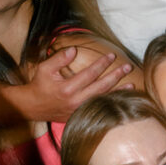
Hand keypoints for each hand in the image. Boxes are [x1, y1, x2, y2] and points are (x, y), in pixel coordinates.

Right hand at [17, 47, 133, 121]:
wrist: (33, 107)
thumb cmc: (40, 85)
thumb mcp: (45, 69)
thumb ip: (59, 59)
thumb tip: (74, 49)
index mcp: (67, 88)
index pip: (90, 74)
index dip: (102, 64)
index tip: (112, 55)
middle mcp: (76, 101)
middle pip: (101, 87)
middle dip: (116, 76)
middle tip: (128, 67)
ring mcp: (80, 110)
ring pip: (103, 99)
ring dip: (119, 92)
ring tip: (132, 84)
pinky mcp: (81, 115)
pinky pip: (99, 107)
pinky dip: (111, 101)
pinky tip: (122, 97)